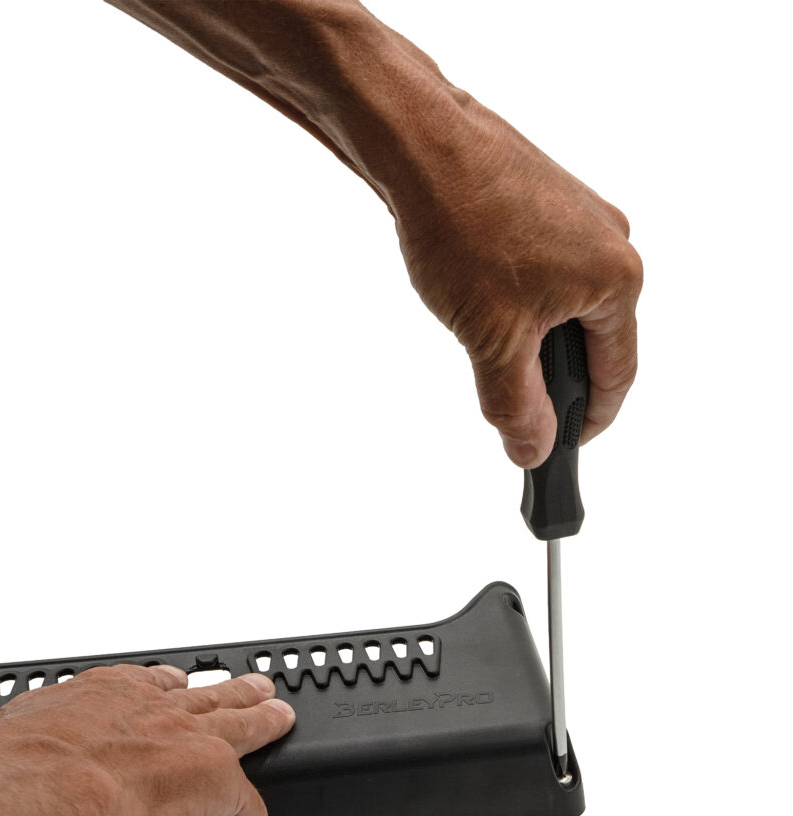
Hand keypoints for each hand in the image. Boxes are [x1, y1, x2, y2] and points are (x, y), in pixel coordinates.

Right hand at [0, 663, 294, 815]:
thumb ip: (37, 750)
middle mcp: (154, 710)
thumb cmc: (18, 775)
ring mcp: (191, 741)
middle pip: (207, 694)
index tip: (177, 684)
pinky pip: (250, 813)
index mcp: (106, 697)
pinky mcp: (218, 783)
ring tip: (280, 720)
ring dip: (263, 724)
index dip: (169, 686)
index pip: (149, 683)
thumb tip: (18, 776)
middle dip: (232, 691)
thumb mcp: (25, 742)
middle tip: (256, 687)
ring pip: (242, 727)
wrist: (43, 795)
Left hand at [391, 90, 642, 466]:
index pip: (617, 373)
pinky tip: (479, 301)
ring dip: (531, 340)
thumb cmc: (462, 225)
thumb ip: (516, 405)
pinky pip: (544, 274)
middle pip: (592, 341)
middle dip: (553, 379)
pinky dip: (518, 303)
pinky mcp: (546, 205)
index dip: (589, 420)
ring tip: (485, 343)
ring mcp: (580, 219)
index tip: (564, 446)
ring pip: (563, 308)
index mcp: (616, 279)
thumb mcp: (492, 339)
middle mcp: (610, 244)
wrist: (421, 146)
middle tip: (513, 405)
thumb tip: (532, 448)